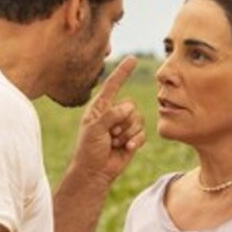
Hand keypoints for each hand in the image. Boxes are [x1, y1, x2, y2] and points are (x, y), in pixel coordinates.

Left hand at [70, 56, 144, 185]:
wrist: (95, 173)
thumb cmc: (89, 150)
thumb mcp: (94, 129)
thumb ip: (111, 114)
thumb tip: (129, 108)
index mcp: (100, 107)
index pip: (113, 85)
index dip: (123, 72)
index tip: (133, 58)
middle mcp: (113, 113)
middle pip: (130, 106)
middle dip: (122, 122)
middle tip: (109, 136)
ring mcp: (124, 125)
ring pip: (138, 120)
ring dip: (126, 134)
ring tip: (114, 143)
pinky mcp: (133, 137)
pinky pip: (142, 133)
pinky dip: (134, 141)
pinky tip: (125, 148)